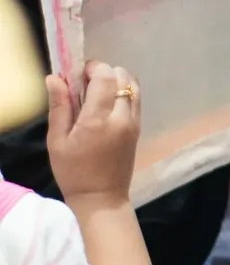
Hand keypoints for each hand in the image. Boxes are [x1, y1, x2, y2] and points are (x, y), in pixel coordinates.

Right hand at [46, 62, 140, 209]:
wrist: (102, 197)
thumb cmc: (73, 171)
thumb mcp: (57, 140)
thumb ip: (59, 107)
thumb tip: (56, 78)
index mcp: (98, 119)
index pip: (105, 77)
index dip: (93, 67)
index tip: (78, 73)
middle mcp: (121, 116)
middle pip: (122, 76)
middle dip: (104, 72)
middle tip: (85, 84)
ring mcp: (134, 121)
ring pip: (133, 85)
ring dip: (117, 80)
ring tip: (97, 92)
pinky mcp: (139, 126)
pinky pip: (136, 98)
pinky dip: (125, 91)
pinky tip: (108, 103)